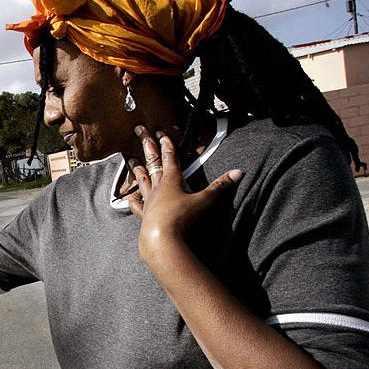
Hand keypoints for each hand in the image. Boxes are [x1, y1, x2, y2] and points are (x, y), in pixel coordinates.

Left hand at [127, 125, 241, 264]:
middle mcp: (158, 187)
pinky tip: (129, 196)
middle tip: (139, 130)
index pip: (170, 157)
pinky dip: (133, 199)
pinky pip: (137, 205)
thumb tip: (239, 172)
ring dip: (137, 168)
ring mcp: (149, 200)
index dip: (167, 144)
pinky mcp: (144, 215)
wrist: (162, 239)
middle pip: (152, 162)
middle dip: (148, 145)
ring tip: (130, 159)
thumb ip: (220, 186)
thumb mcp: (205, 201)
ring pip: (142, 180)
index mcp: (172, 180)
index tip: (161, 132)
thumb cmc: (183, 218)